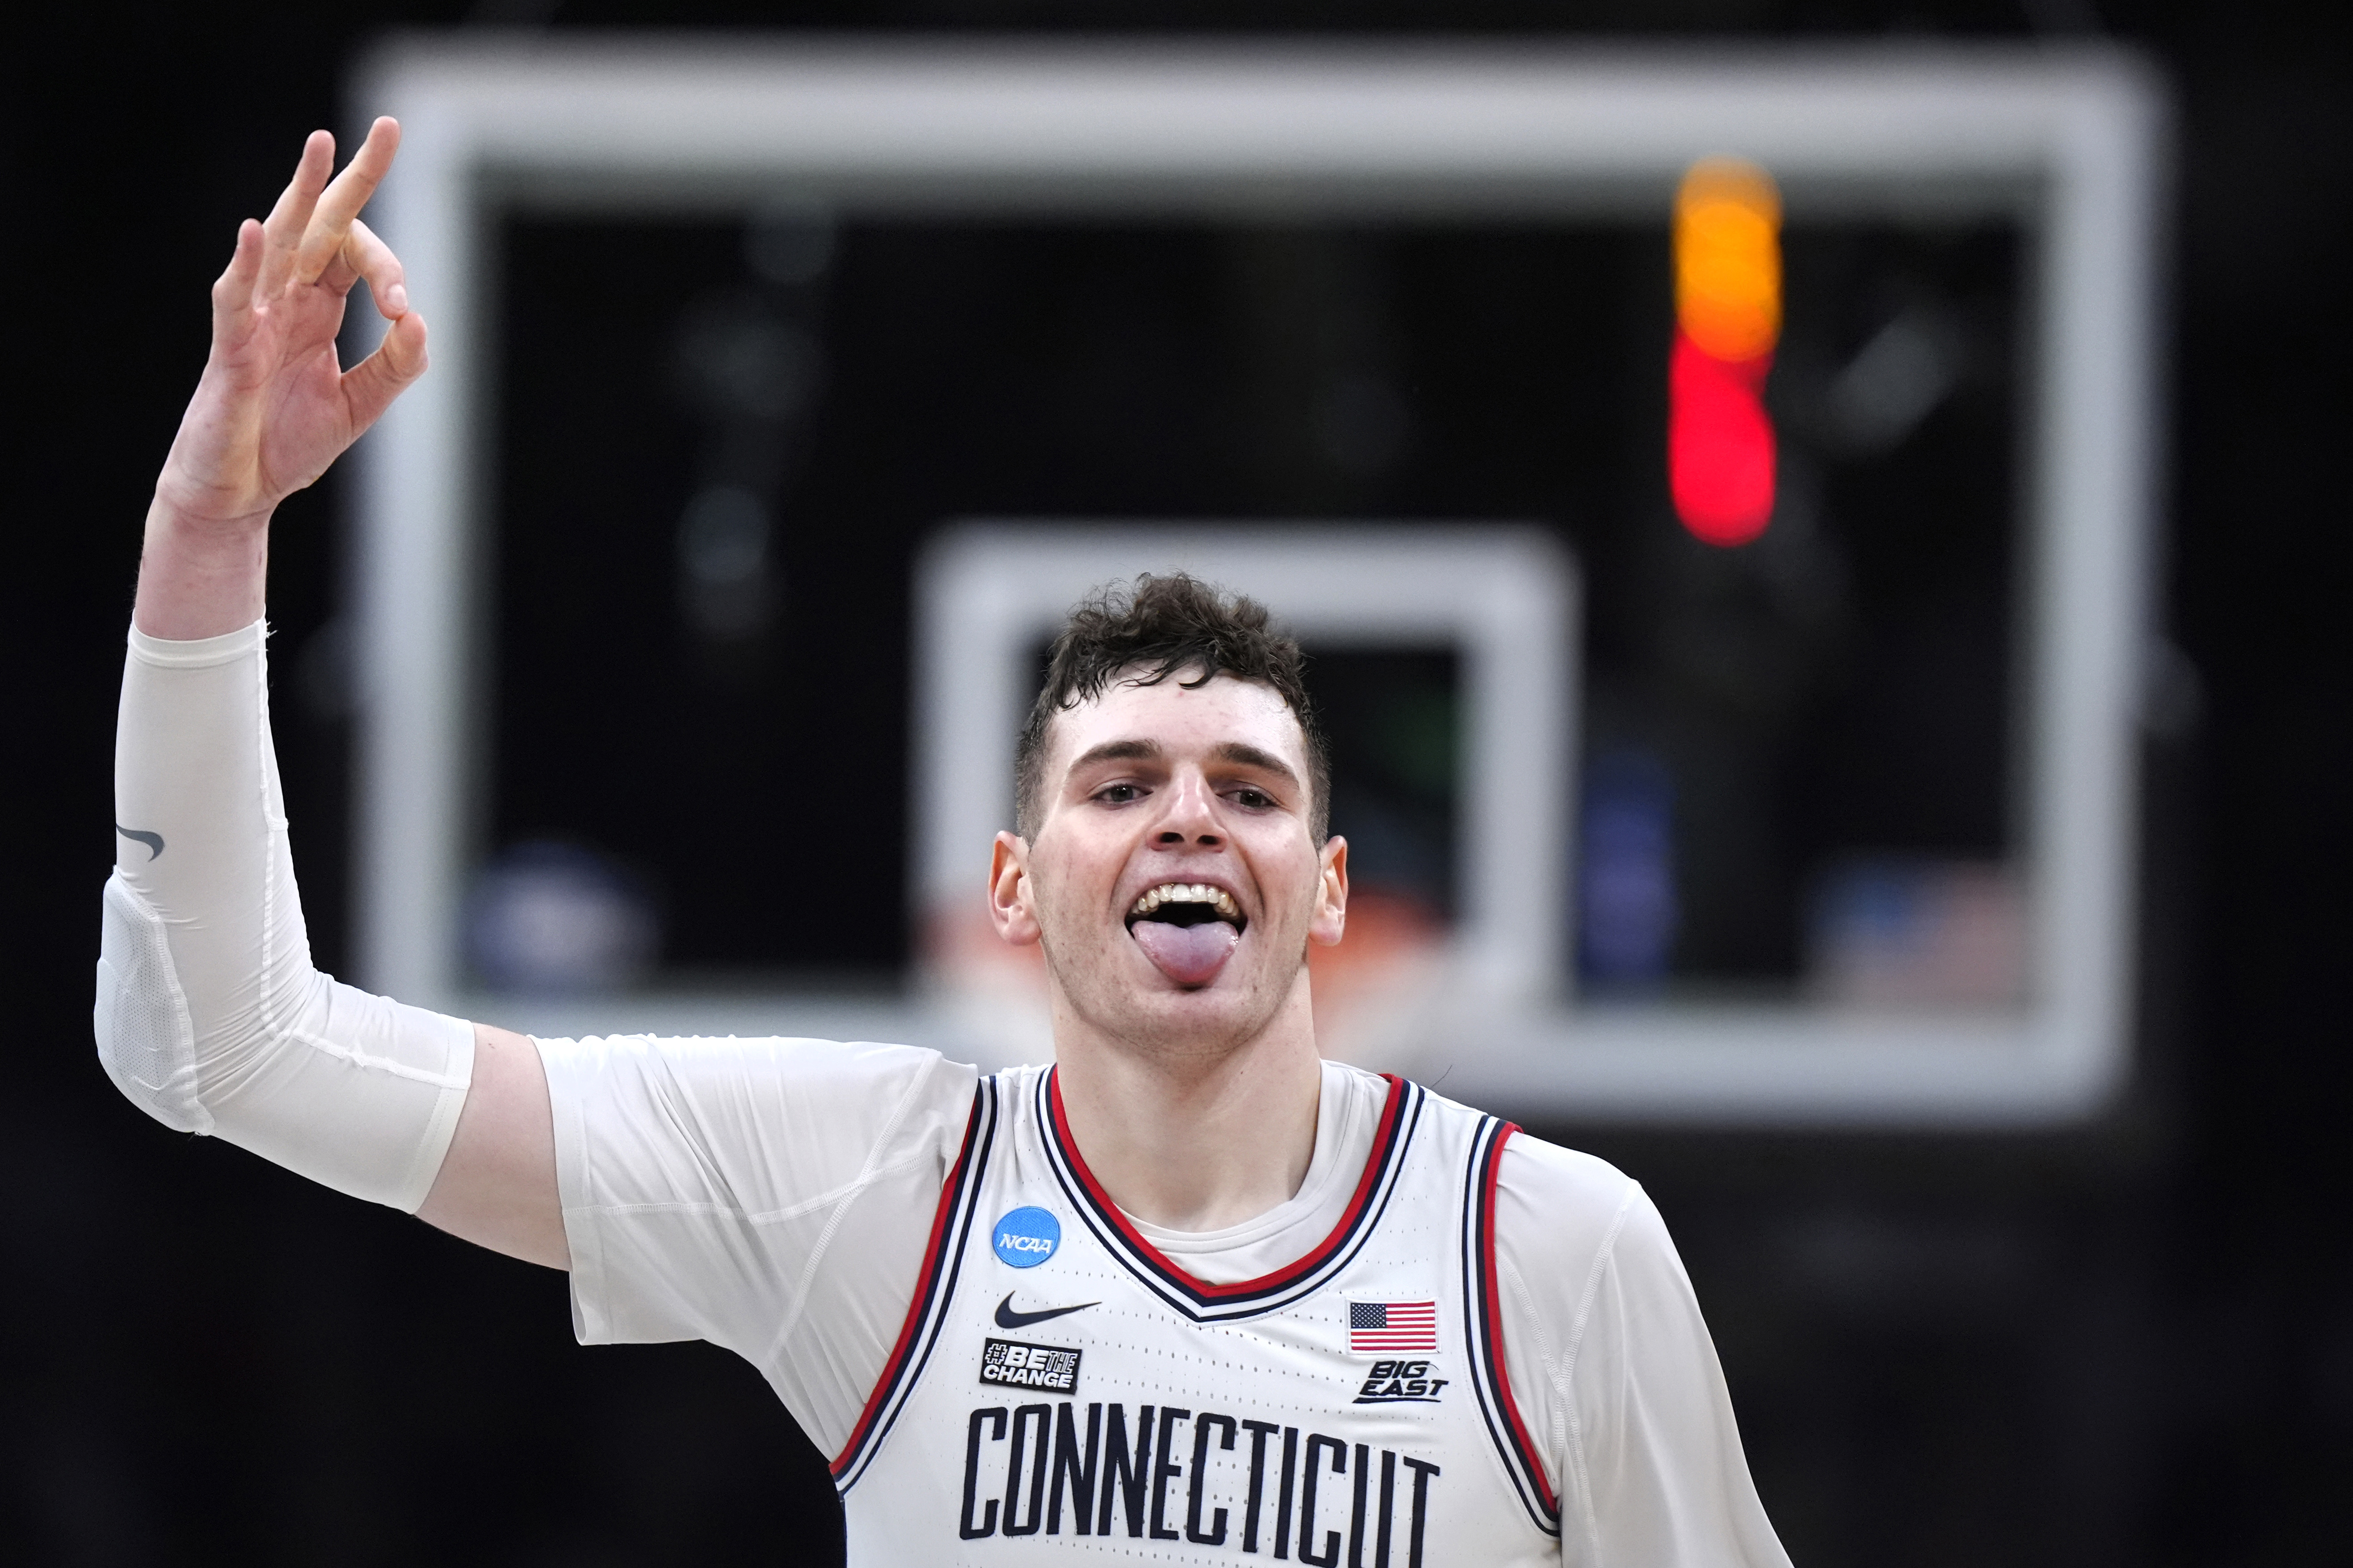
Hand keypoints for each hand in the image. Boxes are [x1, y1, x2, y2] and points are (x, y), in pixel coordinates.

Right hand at [138, 119, 424, 636]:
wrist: (238, 494)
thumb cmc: (288, 444)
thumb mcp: (360, 405)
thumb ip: (395, 366)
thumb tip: (420, 321)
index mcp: (317, 309)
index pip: (356, 256)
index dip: (390, 272)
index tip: (403, 310)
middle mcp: (285, 300)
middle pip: (322, 226)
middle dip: (350, 177)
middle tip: (385, 127)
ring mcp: (254, 319)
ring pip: (279, 243)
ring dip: (300, 194)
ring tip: (321, 145)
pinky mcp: (230, 350)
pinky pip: (235, 299)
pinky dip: (247, 265)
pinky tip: (259, 230)